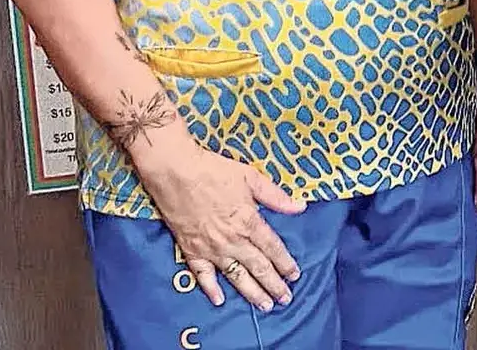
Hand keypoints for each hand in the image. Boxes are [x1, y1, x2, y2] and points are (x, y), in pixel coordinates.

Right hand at [136, 143, 305, 310]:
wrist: (176, 172)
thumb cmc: (213, 171)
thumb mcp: (251, 178)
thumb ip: (276, 196)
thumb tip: (300, 206)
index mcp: (248, 222)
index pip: (272, 248)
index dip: (285, 263)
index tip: (295, 275)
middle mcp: (232, 240)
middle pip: (258, 267)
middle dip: (274, 285)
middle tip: (285, 299)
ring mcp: (211, 248)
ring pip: (236, 276)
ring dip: (251, 292)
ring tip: (264, 305)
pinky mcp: (191, 250)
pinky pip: (203, 275)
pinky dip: (211, 289)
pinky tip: (220, 300)